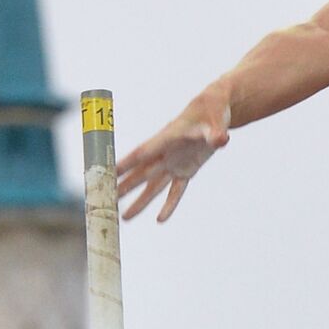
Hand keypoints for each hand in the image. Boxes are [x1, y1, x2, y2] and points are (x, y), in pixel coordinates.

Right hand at [117, 88, 231, 221]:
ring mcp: (175, 162)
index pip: (143, 153)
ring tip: (125, 217)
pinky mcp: (187, 169)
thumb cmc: (211, 110)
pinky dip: (169, 204)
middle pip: (142, 173)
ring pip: (154, 185)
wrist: (216, 109)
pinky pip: (175, 190)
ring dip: (140, 201)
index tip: (107, 174)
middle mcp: (167, 152)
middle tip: (106, 201)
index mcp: (168, 138)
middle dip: (125, 187)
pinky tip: (160, 219)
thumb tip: (221, 139)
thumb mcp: (215, 121)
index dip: (125, 164)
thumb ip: (216, 133)